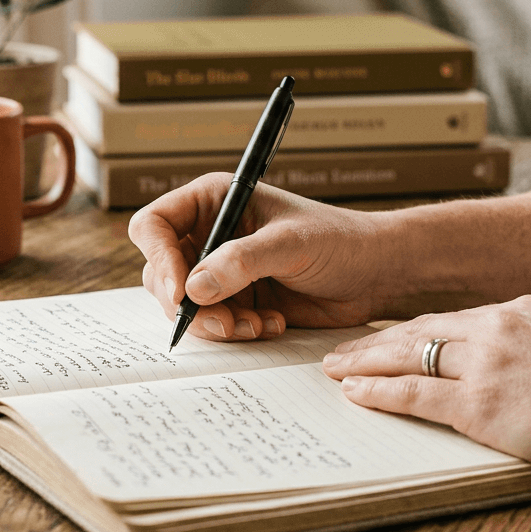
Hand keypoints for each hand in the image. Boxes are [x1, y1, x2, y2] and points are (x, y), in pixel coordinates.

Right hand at [128, 174, 394, 341]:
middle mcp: (209, 234)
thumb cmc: (340, 240)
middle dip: (189, 304)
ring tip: (258, 325)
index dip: (159, 259)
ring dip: (216, 323)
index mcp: (214, 201)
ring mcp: (221, 270)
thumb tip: (193, 288)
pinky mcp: (237, 300)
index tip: (181, 293)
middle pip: (161, 273)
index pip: (154, 225)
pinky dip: (236, 330)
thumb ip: (241, 262)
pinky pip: (214, 323)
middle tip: (225, 323)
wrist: (375, 273)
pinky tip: (271, 324)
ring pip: (185, 305)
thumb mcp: (290, 244)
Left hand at [321, 294, 530, 490]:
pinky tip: (355, 393)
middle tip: (343, 351)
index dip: (415, 331)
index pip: (454, 320)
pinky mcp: (480, 402)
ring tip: (335, 370)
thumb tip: (527, 377)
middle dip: (376, 342)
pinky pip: (414, 394)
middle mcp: (500, 325)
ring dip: (365, 364)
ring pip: (408, 356)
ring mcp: (487, 362)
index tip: (389, 337)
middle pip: (421, 330)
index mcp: (526, 310)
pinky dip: (379, 393)